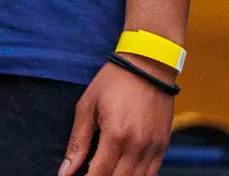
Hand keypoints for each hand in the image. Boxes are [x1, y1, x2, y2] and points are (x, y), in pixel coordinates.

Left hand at [59, 61, 174, 175]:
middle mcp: (137, 145)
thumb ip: (78, 141)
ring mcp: (153, 147)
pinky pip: (151, 174)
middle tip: (91, 173)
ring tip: (106, 171)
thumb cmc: (115, 80)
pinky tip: (124, 171)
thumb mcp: (88, 105)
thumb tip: (66, 170)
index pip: (99, 175)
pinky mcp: (163, 146)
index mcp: (115, 134)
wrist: (148, 64)